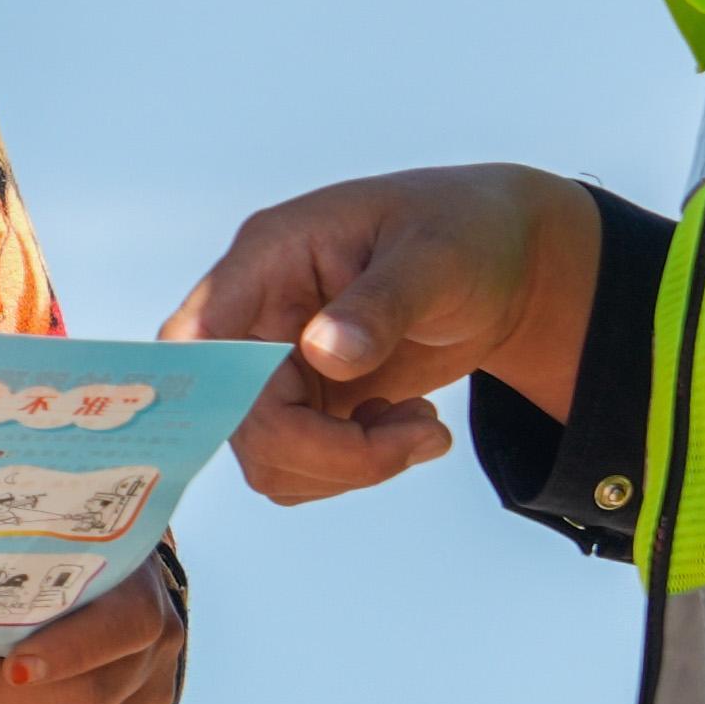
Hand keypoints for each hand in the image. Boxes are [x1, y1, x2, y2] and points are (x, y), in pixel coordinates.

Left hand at [0, 553, 188, 703]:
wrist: (84, 610)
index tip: (13, 667)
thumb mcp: (40, 561)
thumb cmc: (46, 578)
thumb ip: (17, 578)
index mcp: (140, 594)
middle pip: (84, 700)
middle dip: (2, 694)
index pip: (124, 629)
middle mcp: (156, 656)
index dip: (69, 653)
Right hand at [169, 165, 607, 504]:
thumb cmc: (466, 234)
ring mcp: (280, 367)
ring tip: (423, 427)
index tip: (262, 426)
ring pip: (269, 456)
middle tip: (417, 436)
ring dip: (350, 466)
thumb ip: (381, 303)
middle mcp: (258, 318)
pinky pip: (302, 468)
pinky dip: (358, 469)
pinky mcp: (309, 405)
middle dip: (328, 450)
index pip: (200, 332)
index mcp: (268, 261)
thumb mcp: (437, 256)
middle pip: (239, 418)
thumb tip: (325, 354)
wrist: (504, 268)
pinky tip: (408, 428)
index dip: (207, 387)